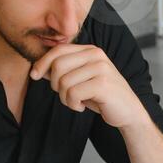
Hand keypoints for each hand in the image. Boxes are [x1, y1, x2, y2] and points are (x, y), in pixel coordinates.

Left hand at [30, 44, 147, 129]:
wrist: (128, 112)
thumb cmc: (102, 96)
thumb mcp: (81, 79)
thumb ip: (64, 71)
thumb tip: (37, 69)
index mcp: (90, 50)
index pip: (58, 50)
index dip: (42, 63)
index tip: (34, 76)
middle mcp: (96, 55)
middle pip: (58, 66)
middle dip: (55, 85)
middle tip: (66, 95)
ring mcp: (100, 68)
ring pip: (64, 82)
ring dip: (64, 98)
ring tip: (76, 102)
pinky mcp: (103, 84)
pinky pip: (73, 94)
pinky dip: (72, 104)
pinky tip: (81, 107)